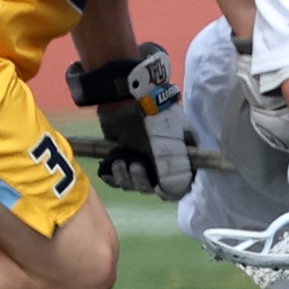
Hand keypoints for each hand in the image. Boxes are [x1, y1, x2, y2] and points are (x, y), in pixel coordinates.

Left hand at [87, 45, 192, 199]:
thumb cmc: (155, 117)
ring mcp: (142, 158)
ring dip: (126, 178)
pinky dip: (113, 177)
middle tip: (134, 167)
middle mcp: (163, 160)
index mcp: (181, 156)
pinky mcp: (123, 155)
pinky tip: (108, 172)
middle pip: (153, 187)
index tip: (157, 188)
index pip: (180, 184)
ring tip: (120, 162)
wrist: (127, 96)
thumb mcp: (170, 142)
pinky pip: (119, 177)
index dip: (168, 191)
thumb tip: (170, 192)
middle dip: (142, 182)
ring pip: (134, 183)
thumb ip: (172, 168)